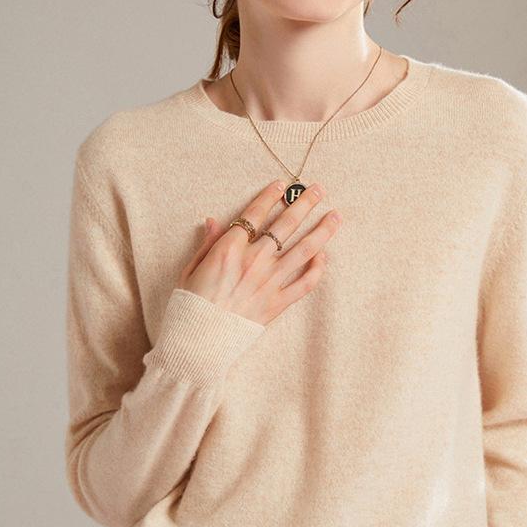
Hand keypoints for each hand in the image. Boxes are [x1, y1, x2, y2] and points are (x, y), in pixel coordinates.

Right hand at [177, 179, 341, 325]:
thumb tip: (214, 221)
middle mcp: (254, 262)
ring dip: (322, 231)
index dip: (270, 197)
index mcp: (229, 250)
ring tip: (335, 216)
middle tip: (318, 190)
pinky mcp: (278, 303)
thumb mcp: (191, 268)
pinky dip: (317, 269)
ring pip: (304, 250)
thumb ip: (207, 243)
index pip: (255, 215)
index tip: (282, 186)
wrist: (199, 341)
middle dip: (304, 204)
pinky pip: (305, 283)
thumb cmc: (191, 305)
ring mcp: (269, 282)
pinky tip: (323, 256)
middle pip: (286, 225)